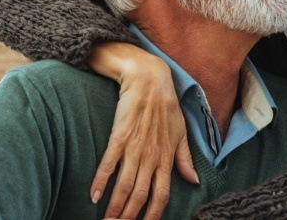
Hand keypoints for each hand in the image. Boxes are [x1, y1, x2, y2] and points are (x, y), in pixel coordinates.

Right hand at [87, 43, 198, 218]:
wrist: (149, 79)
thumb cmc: (167, 106)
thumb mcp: (181, 132)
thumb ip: (185, 159)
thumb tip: (194, 180)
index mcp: (167, 157)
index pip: (161, 195)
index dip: (153, 215)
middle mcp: (152, 156)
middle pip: (140, 196)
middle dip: (129, 217)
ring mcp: (135, 146)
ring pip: (124, 185)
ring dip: (114, 206)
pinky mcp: (119, 135)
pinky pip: (109, 163)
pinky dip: (100, 181)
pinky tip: (93, 196)